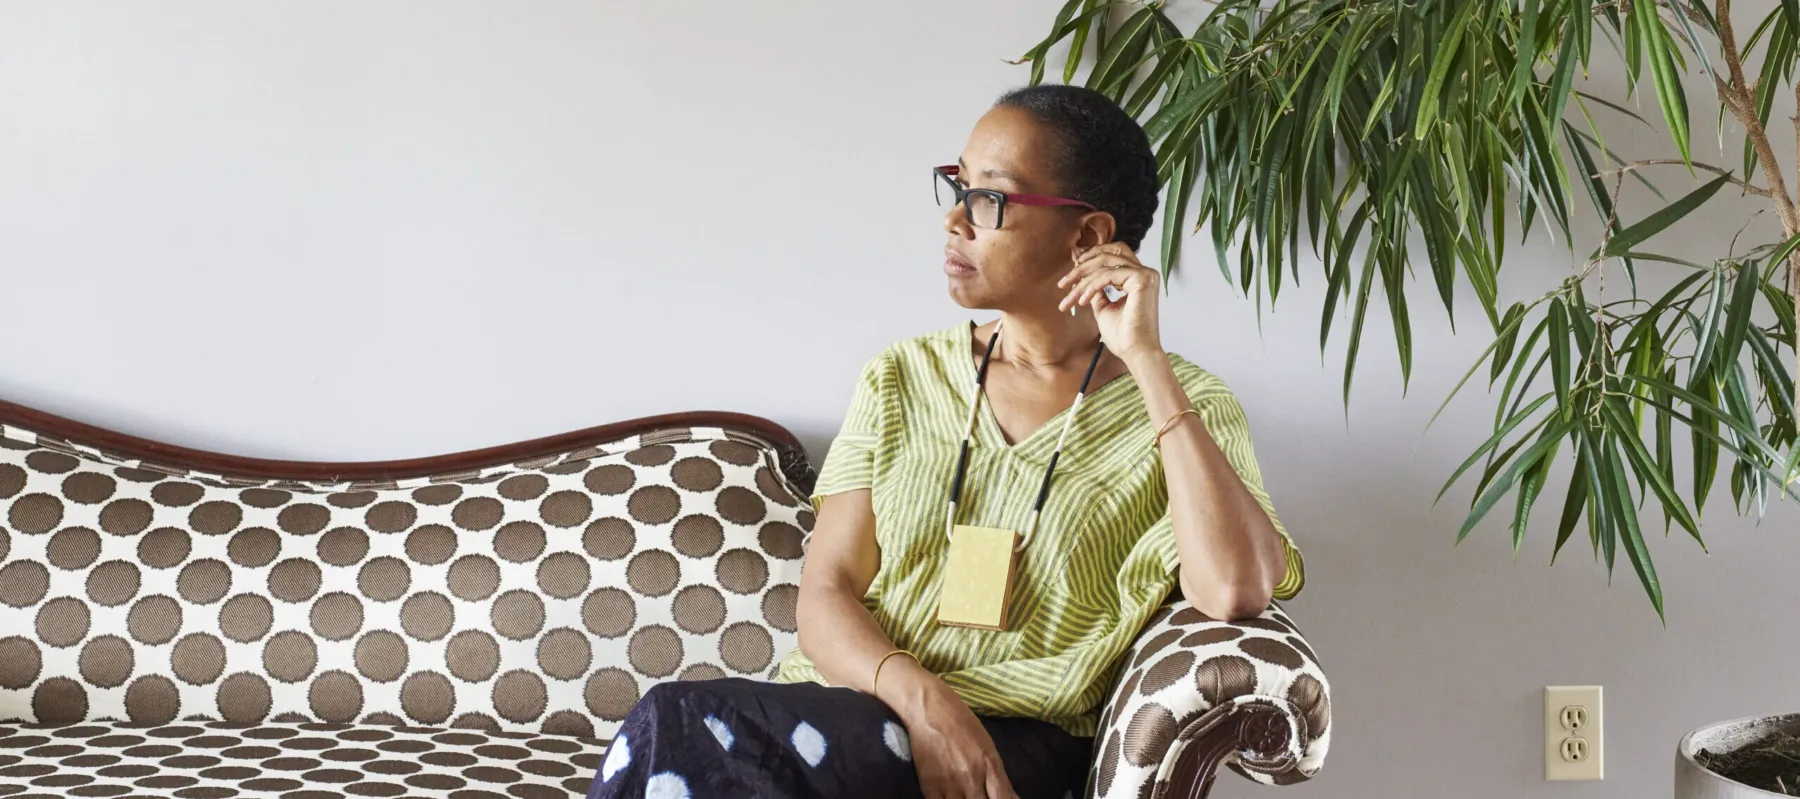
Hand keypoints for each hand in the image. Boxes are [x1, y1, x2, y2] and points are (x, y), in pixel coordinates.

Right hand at [894, 676, 1017, 798]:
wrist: (929, 710)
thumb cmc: (962, 723)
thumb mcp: (988, 747)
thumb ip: (999, 777)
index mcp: (989, 767)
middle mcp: (971, 780)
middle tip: (981, 794)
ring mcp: (950, 787)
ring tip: (967, 795)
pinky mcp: (930, 789)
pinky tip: (953, 798)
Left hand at [1056, 242, 1163, 361]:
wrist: (1135, 352)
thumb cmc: (1123, 335)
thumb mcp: (1104, 308)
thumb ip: (1097, 291)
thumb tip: (1084, 279)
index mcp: (1138, 277)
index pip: (1113, 254)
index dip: (1090, 258)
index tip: (1070, 276)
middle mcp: (1145, 273)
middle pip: (1109, 252)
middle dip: (1083, 265)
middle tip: (1063, 283)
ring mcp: (1145, 274)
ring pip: (1106, 263)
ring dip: (1083, 278)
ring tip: (1070, 298)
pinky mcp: (1143, 279)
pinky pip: (1108, 275)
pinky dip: (1092, 286)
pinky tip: (1082, 301)